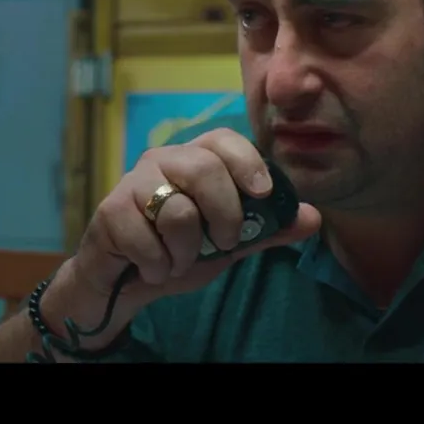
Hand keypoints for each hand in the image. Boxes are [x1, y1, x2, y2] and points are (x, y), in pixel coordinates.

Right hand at [68, 128, 320, 312]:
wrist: (125, 284)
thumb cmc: (177, 252)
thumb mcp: (228, 244)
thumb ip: (265, 230)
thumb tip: (314, 217)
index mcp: (194, 160)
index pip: (223, 139)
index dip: (246, 160)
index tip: (262, 192)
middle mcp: (162, 161)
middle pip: (203, 167)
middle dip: (224, 214)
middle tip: (224, 242)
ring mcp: (132, 183)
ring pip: (177, 211)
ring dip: (186, 252)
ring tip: (179, 261)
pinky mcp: (109, 211)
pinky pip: (145, 239)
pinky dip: (158, 265)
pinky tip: (153, 268)